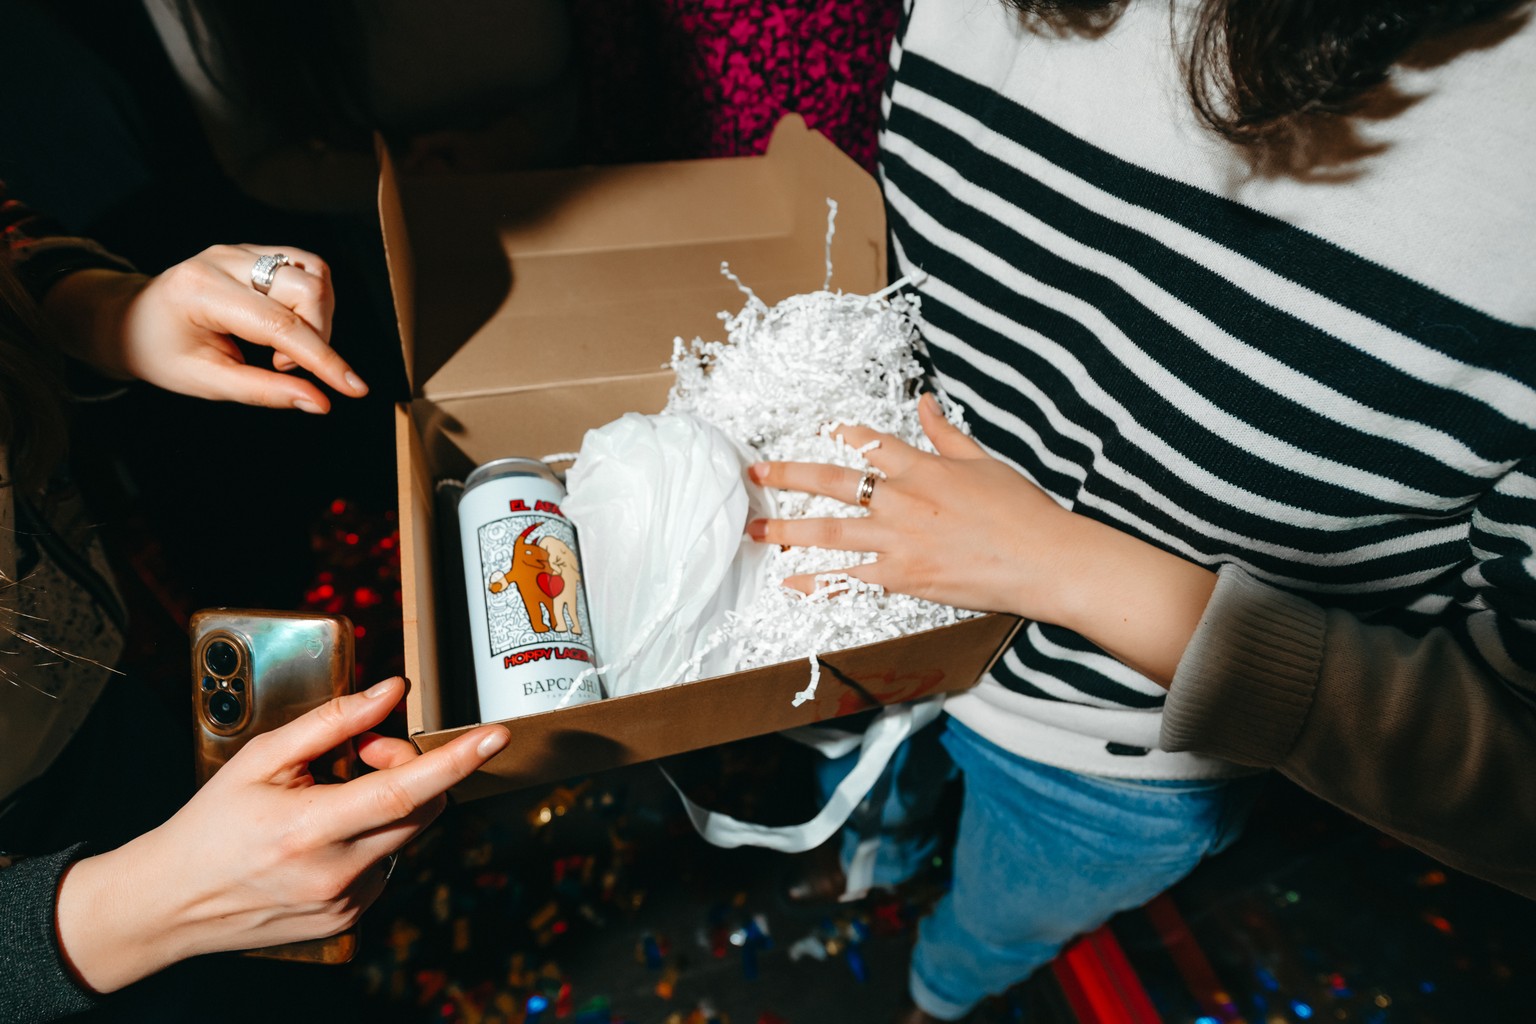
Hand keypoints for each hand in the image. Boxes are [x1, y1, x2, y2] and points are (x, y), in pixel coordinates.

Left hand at [44, 244, 366, 412]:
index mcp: (201, 291)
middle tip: (284, 367)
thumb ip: (264, 391)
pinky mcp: (252, 250)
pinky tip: (290, 324)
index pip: (280, 324)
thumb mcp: (205, 382)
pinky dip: (312, 301)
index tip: (355, 389)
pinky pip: (305, 267)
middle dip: (318, 335)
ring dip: (319, 316)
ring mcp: (239, 249)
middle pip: (307, 287)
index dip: (324, 359)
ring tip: (287, 347)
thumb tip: (320, 403)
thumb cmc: (161, 353)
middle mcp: (223, 259)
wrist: (128, 319)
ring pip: (314, 270)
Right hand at [53, 678, 508, 992]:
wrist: (172, 902)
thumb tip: (390, 691)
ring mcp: (344, 903)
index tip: (493, 737)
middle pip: (420, 810)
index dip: (453, 762)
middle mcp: (333, 873)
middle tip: (366, 752)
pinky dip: (374, 840)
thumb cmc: (212, 824)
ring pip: (407, 838)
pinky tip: (329, 837)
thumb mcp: (262, 758)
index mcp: (309, 829)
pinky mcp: (348, 920)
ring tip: (335, 799)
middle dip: (409, 769)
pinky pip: (387, 865)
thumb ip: (333, 721)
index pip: (401, 792)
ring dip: (392, 808)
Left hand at [746, 393, 1080, 619]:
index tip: (821, 430)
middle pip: (832, 483)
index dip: (841, 434)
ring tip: (756, 531)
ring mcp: (898, 541)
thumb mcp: (984, 462)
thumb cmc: (1022, 511)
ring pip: (829, 532)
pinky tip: (789, 583)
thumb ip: (947, 434)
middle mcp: (901, 500)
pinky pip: (848, 579)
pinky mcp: (902, 578)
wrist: (1043, 560)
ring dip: (788, 531)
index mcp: (921, 467)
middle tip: (756, 475)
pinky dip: (816, 582)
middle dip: (788, 476)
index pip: (868, 443)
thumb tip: (926, 401)